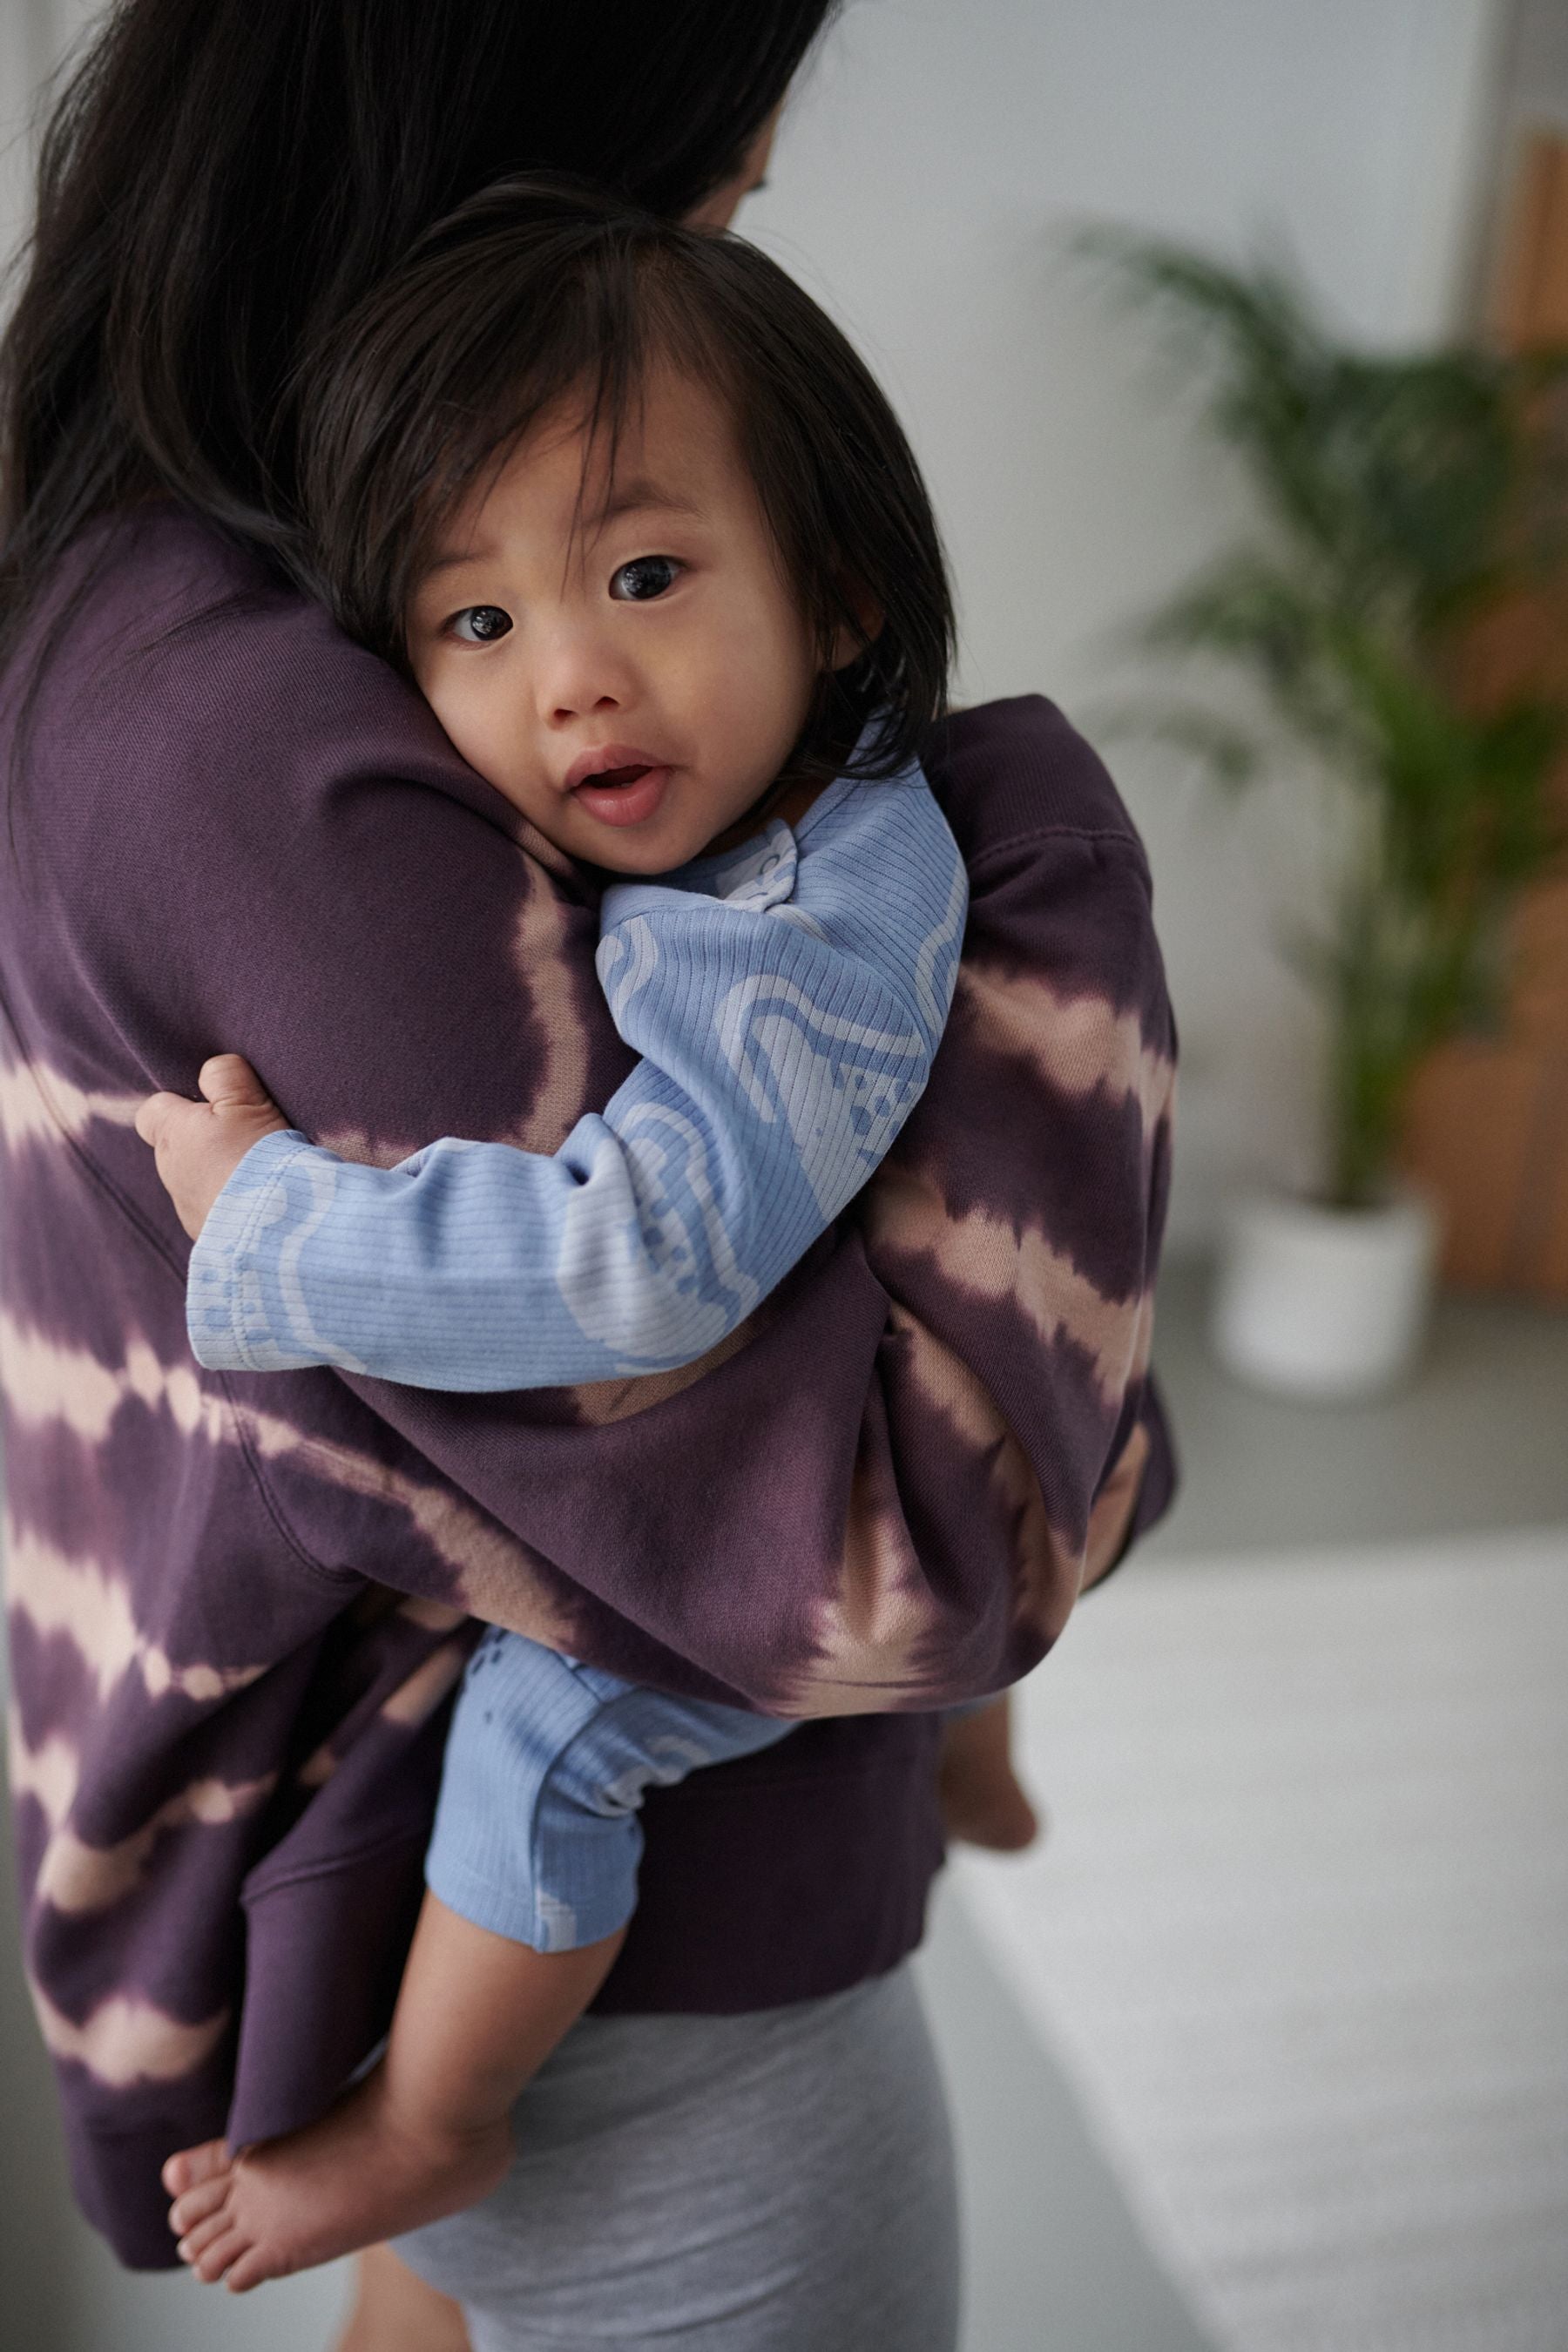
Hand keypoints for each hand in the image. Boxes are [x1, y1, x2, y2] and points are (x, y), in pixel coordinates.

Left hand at [135, 1055, 291, 1239]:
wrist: (275, 1226)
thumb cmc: (258, 1155)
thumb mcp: (247, 1101)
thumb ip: (225, 1075)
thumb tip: (212, 1068)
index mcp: (171, 1134)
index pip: (151, 1111)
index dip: (177, 1104)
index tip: (212, 1105)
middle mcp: (169, 1172)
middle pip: (177, 1147)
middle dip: (204, 1141)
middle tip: (245, 1138)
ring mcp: (186, 1208)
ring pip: (195, 1181)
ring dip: (218, 1175)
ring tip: (258, 1173)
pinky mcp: (208, 1237)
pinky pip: (214, 1211)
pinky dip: (231, 1204)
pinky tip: (260, 1202)